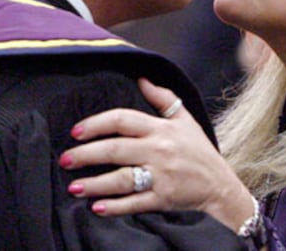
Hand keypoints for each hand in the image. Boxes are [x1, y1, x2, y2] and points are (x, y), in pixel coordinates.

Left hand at [60, 78, 254, 232]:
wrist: (220, 186)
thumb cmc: (199, 152)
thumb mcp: (186, 121)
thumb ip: (164, 99)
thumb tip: (142, 78)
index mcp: (161, 129)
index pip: (123, 120)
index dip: (96, 123)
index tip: (76, 131)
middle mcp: (159, 151)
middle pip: (115, 149)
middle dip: (86, 154)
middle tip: (65, 159)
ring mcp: (161, 176)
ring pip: (122, 179)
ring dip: (95, 183)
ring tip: (73, 187)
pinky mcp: (163, 199)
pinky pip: (135, 203)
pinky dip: (115, 206)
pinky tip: (97, 207)